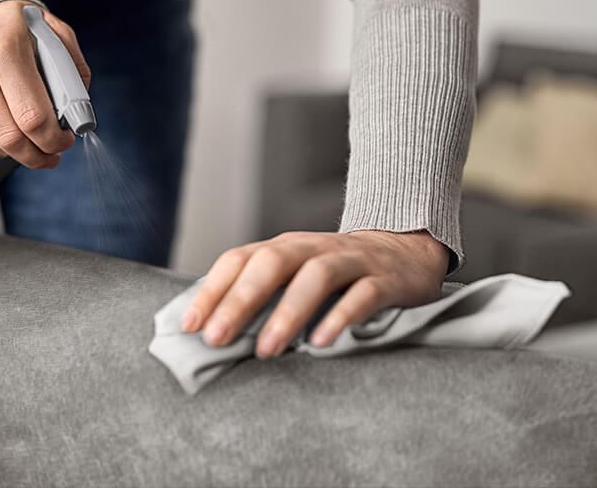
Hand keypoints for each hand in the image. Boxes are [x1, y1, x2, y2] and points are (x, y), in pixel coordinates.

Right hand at [0, 0, 90, 168]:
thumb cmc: (10, 22)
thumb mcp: (49, 29)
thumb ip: (70, 68)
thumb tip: (78, 113)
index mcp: (5, 51)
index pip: (33, 117)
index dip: (55, 139)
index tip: (66, 140)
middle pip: (11, 139)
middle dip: (39, 156)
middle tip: (52, 155)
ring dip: (19, 146)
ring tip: (31, 131)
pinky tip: (5, 117)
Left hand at [181, 230, 448, 356]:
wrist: (407, 251)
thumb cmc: (338, 274)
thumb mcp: (296, 275)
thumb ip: (261, 295)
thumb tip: (211, 333)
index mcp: (285, 247)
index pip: (239, 259)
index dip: (212, 291)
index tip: (189, 327)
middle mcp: (313, 248)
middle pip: (272, 262)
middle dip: (241, 300)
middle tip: (217, 339)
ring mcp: (351, 260)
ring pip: (316, 276)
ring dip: (287, 312)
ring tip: (266, 350)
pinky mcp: (385, 279)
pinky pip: (363, 294)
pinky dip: (341, 316)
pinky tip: (322, 342)